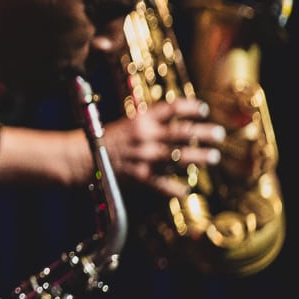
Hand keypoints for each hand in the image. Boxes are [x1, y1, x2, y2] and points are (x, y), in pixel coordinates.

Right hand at [103, 99, 223, 197]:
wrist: (80, 157)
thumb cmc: (103, 139)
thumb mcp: (125, 124)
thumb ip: (148, 123)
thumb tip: (173, 123)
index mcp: (140, 120)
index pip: (171, 108)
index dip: (191, 107)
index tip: (204, 109)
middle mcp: (145, 136)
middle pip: (182, 133)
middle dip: (204, 133)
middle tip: (218, 134)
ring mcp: (144, 157)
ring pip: (179, 157)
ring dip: (199, 157)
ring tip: (213, 157)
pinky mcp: (140, 176)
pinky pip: (164, 184)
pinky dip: (176, 189)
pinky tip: (186, 190)